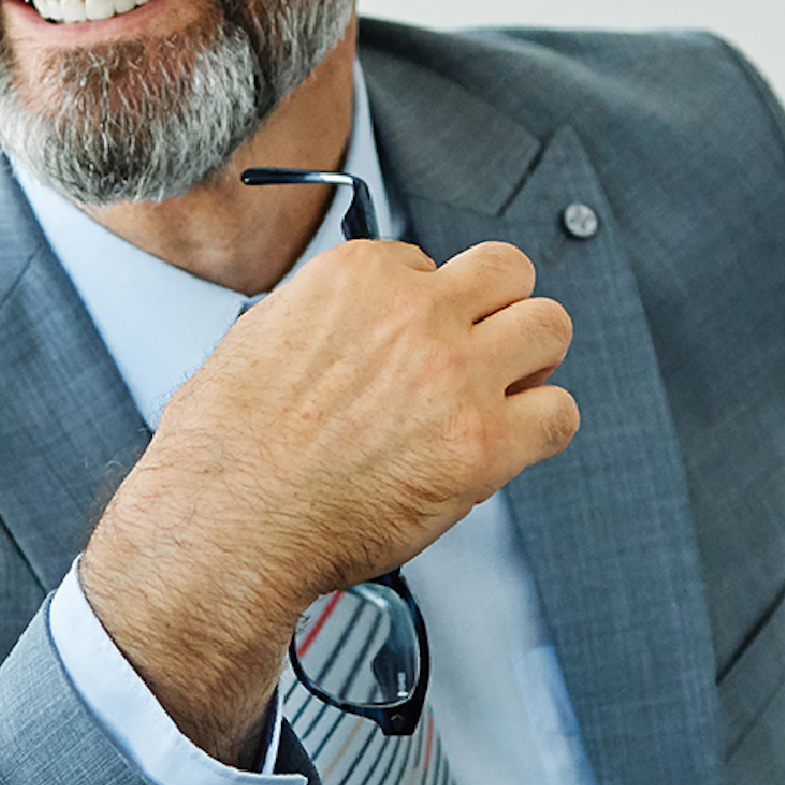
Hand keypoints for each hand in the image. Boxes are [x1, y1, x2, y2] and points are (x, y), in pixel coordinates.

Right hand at [82, 236, 576, 754]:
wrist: (225, 523)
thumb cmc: (224, 452)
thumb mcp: (257, 337)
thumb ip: (321, 320)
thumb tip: (347, 332)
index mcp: (357, 276)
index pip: (429, 261)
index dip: (428, 308)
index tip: (419, 341)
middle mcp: (416, 311)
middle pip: (509, 272)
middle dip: (499, 310)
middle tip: (484, 350)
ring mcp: (456, 374)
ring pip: (551, 327)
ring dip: (531, 360)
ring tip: (504, 395)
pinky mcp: (484, 443)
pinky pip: (560, 414)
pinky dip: (542, 429)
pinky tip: (509, 446)